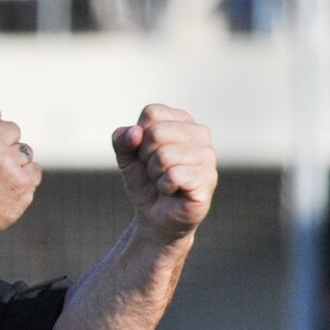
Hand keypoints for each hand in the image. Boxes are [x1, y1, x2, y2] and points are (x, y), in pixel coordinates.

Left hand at [111, 104, 215, 241]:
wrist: (155, 216)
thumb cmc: (145, 182)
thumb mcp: (126, 156)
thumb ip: (122, 139)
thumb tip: (135, 133)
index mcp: (182, 121)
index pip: (152, 113)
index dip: (139, 137)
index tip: (145, 153)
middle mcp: (200, 133)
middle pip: (156, 133)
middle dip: (146, 157)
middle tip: (155, 170)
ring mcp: (207, 156)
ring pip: (164, 156)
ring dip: (155, 174)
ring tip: (164, 181)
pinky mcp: (207, 179)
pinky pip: (174, 175)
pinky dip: (164, 186)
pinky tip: (172, 191)